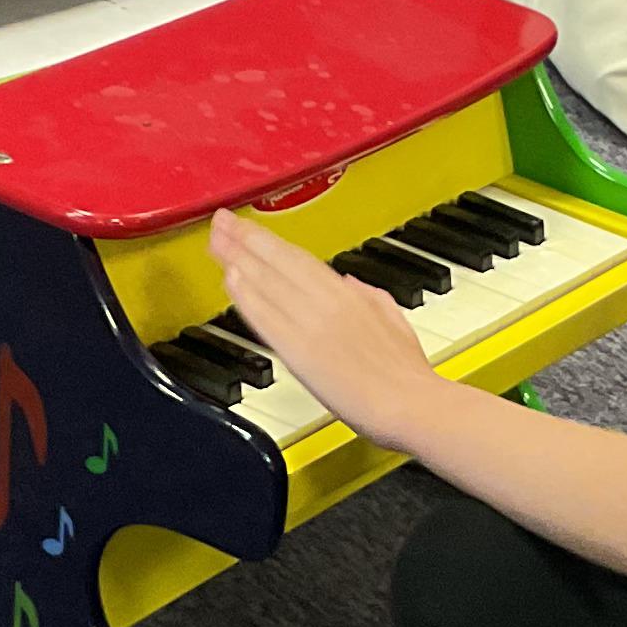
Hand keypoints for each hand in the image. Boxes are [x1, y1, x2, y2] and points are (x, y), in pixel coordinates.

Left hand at [208, 209, 442, 448]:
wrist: (410, 404)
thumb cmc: (408, 374)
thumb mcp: (395, 321)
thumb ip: (371, 298)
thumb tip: (351, 283)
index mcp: (349, 295)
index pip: (299, 258)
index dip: (268, 240)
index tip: (247, 227)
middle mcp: (327, 303)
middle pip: (277, 261)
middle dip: (244, 238)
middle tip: (221, 222)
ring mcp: (311, 324)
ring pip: (267, 282)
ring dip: (237, 259)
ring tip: (216, 242)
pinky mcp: (299, 351)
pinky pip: (265, 317)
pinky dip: (245, 296)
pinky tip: (229, 280)